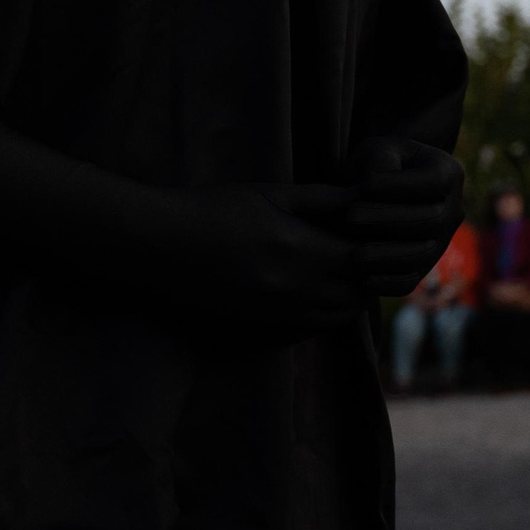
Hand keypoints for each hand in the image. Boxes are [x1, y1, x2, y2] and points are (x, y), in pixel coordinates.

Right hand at [153, 183, 363, 332]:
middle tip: (354, 252)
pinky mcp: (260, 335)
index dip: (370, 245)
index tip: (362, 231)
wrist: (159, 247)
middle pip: (356, 294)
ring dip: (343, 297)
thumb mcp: (271, 193)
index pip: (364, 259)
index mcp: (300, 252)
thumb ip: (323, 198)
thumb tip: (366, 199)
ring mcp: (277, 319)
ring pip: (336, 319)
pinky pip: (308, 332)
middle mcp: (294, 293)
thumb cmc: (214, 209)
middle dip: (363, 274)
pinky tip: (304, 292)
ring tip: (332, 272)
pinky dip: (318, 315)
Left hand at [343, 137, 466, 297]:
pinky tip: (362, 277)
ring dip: (387, 255)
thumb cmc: (377, 164)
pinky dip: (388, 282)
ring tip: (353, 251)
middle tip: (350, 218)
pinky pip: (411, 280)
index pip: (434, 182)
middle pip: (431, 220)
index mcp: (449, 173)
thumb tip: (376, 180)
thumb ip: (379, 159)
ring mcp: (441, 241)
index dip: (400, 186)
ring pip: (423, 253)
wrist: (378, 190)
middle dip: (388, 221)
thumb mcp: (378, 149)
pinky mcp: (423, 266)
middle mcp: (454, 209)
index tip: (364, 185)